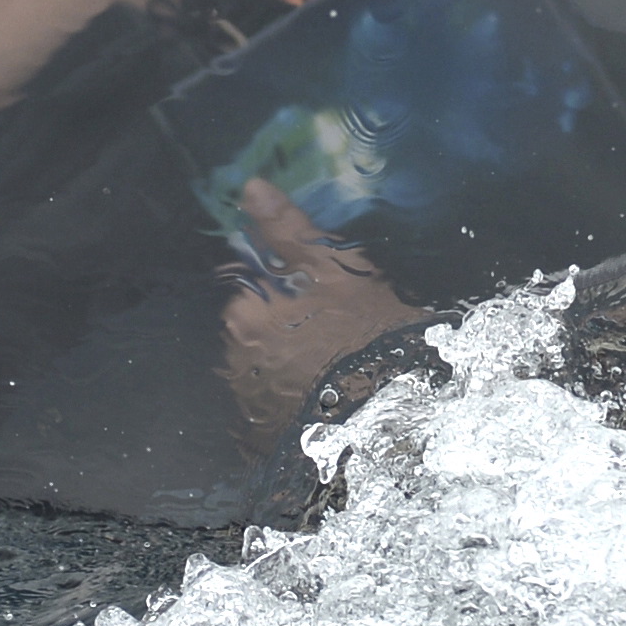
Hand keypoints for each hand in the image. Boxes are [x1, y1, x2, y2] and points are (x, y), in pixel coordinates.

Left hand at [220, 179, 422, 441]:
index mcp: (245, 311)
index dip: (290, 288)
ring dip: (288, 364)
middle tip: (335, 331)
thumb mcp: (335, 265)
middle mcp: (234, 358)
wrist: (391, 411)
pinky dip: (293, 398)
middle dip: (285, 326)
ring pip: (266, 367)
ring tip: (335, 368)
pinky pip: (275, 405)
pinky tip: (327, 397)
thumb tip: (251, 188)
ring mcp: (250, 403)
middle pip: (257, 329)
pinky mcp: (267, 438)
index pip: (255, 287)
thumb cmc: (364, 328)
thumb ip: (288, 228)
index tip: (323, 298)